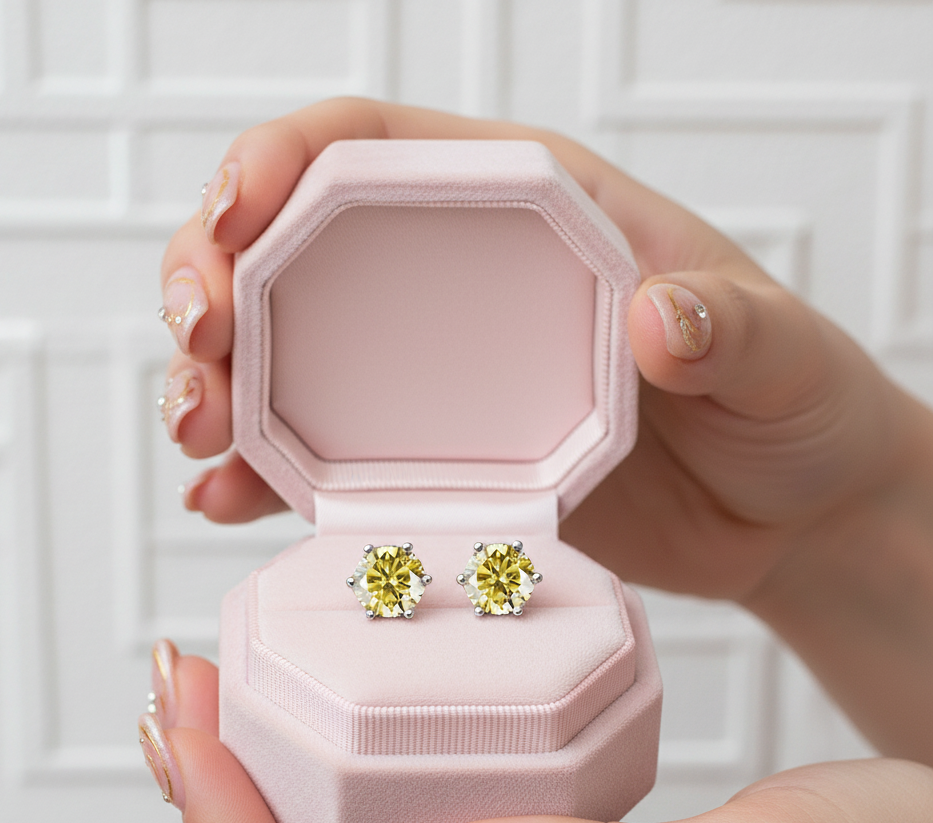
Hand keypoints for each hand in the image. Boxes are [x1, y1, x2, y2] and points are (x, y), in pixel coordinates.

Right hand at [159, 97, 909, 595]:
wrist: (780, 513)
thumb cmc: (783, 405)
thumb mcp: (777, 352)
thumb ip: (723, 324)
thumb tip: (656, 316)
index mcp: (524, 214)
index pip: (372, 150)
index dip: (283, 162)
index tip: (236, 215)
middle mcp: (456, 288)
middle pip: (292, 252)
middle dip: (215, 279)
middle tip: (199, 339)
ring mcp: (430, 382)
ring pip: (286, 359)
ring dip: (219, 387)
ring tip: (198, 429)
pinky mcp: (428, 467)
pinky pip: (321, 462)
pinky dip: (262, 478)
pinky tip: (227, 498)